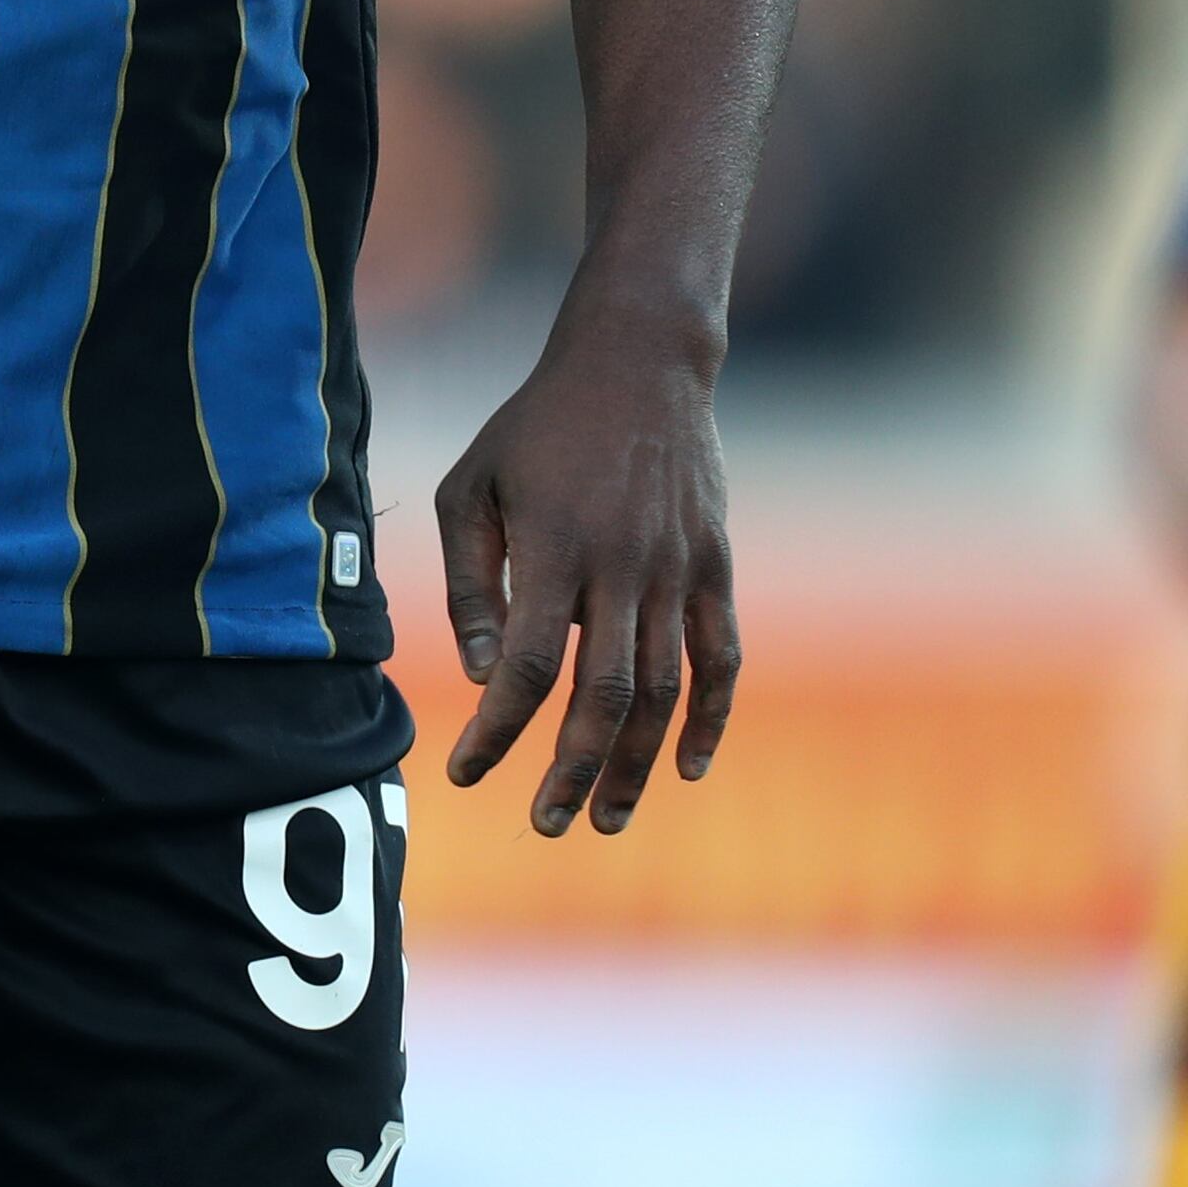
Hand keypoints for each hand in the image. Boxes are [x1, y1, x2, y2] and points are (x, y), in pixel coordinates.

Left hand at [434, 314, 741, 835]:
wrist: (637, 362)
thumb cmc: (536, 428)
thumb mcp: (474, 487)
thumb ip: (472, 584)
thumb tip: (485, 675)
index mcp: (554, 549)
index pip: (527, 667)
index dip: (498, 731)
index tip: (466, 772)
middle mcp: (621, 567)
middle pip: (602, 696)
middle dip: (570, 771)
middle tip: (545, 824)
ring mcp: (677, 569)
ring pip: (664, 692)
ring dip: (635, 765)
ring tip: (604, 819)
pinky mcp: (715, 566)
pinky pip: (721, 659)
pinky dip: (711, 719)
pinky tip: (690, 769)